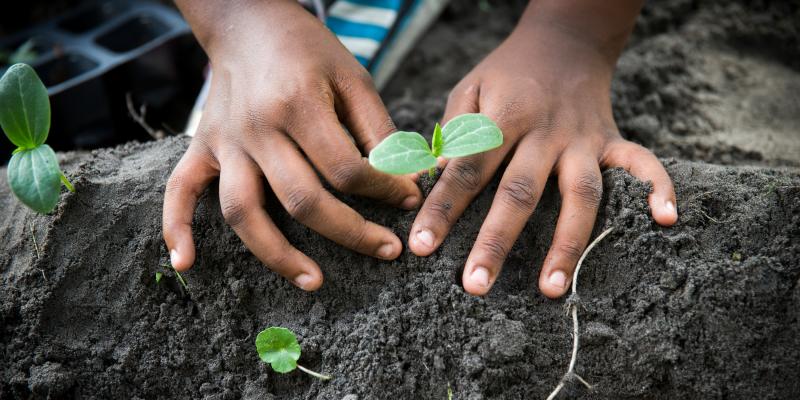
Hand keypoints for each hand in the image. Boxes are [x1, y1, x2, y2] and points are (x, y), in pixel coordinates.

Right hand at [163, 0, 420, 289]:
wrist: (248, 22)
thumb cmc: (309, 51)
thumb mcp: (354, 78)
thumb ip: (379, 131)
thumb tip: (406, 182)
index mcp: (298, 104)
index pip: (346, 169)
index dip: (385, 190)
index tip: (407, 199)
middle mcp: (257, 127)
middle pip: (302, 200)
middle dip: (352, 233)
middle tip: (387, 250)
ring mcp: (224, 142)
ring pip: (243, 211)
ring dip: (277, 255)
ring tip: (315, 281)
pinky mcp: (201, 147)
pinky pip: (179, 191)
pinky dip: (176, 228)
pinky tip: (185, 263)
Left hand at [408, 2, 676, 297]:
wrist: (564, 41)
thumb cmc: (507, 74)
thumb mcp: (470, 88)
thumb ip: (453, 132)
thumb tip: (435, 179)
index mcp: (504, 116)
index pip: (468, 168)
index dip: (443, 207)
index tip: (421, 246)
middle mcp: (546, 131)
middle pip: (521, 192)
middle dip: (497, 241)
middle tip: (476, 285)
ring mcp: (583, 138)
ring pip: (580, 194)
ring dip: (567, 243)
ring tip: (552, 289)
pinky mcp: (612, 141)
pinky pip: (642, 164)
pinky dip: (658, 188)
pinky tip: (666, 220)